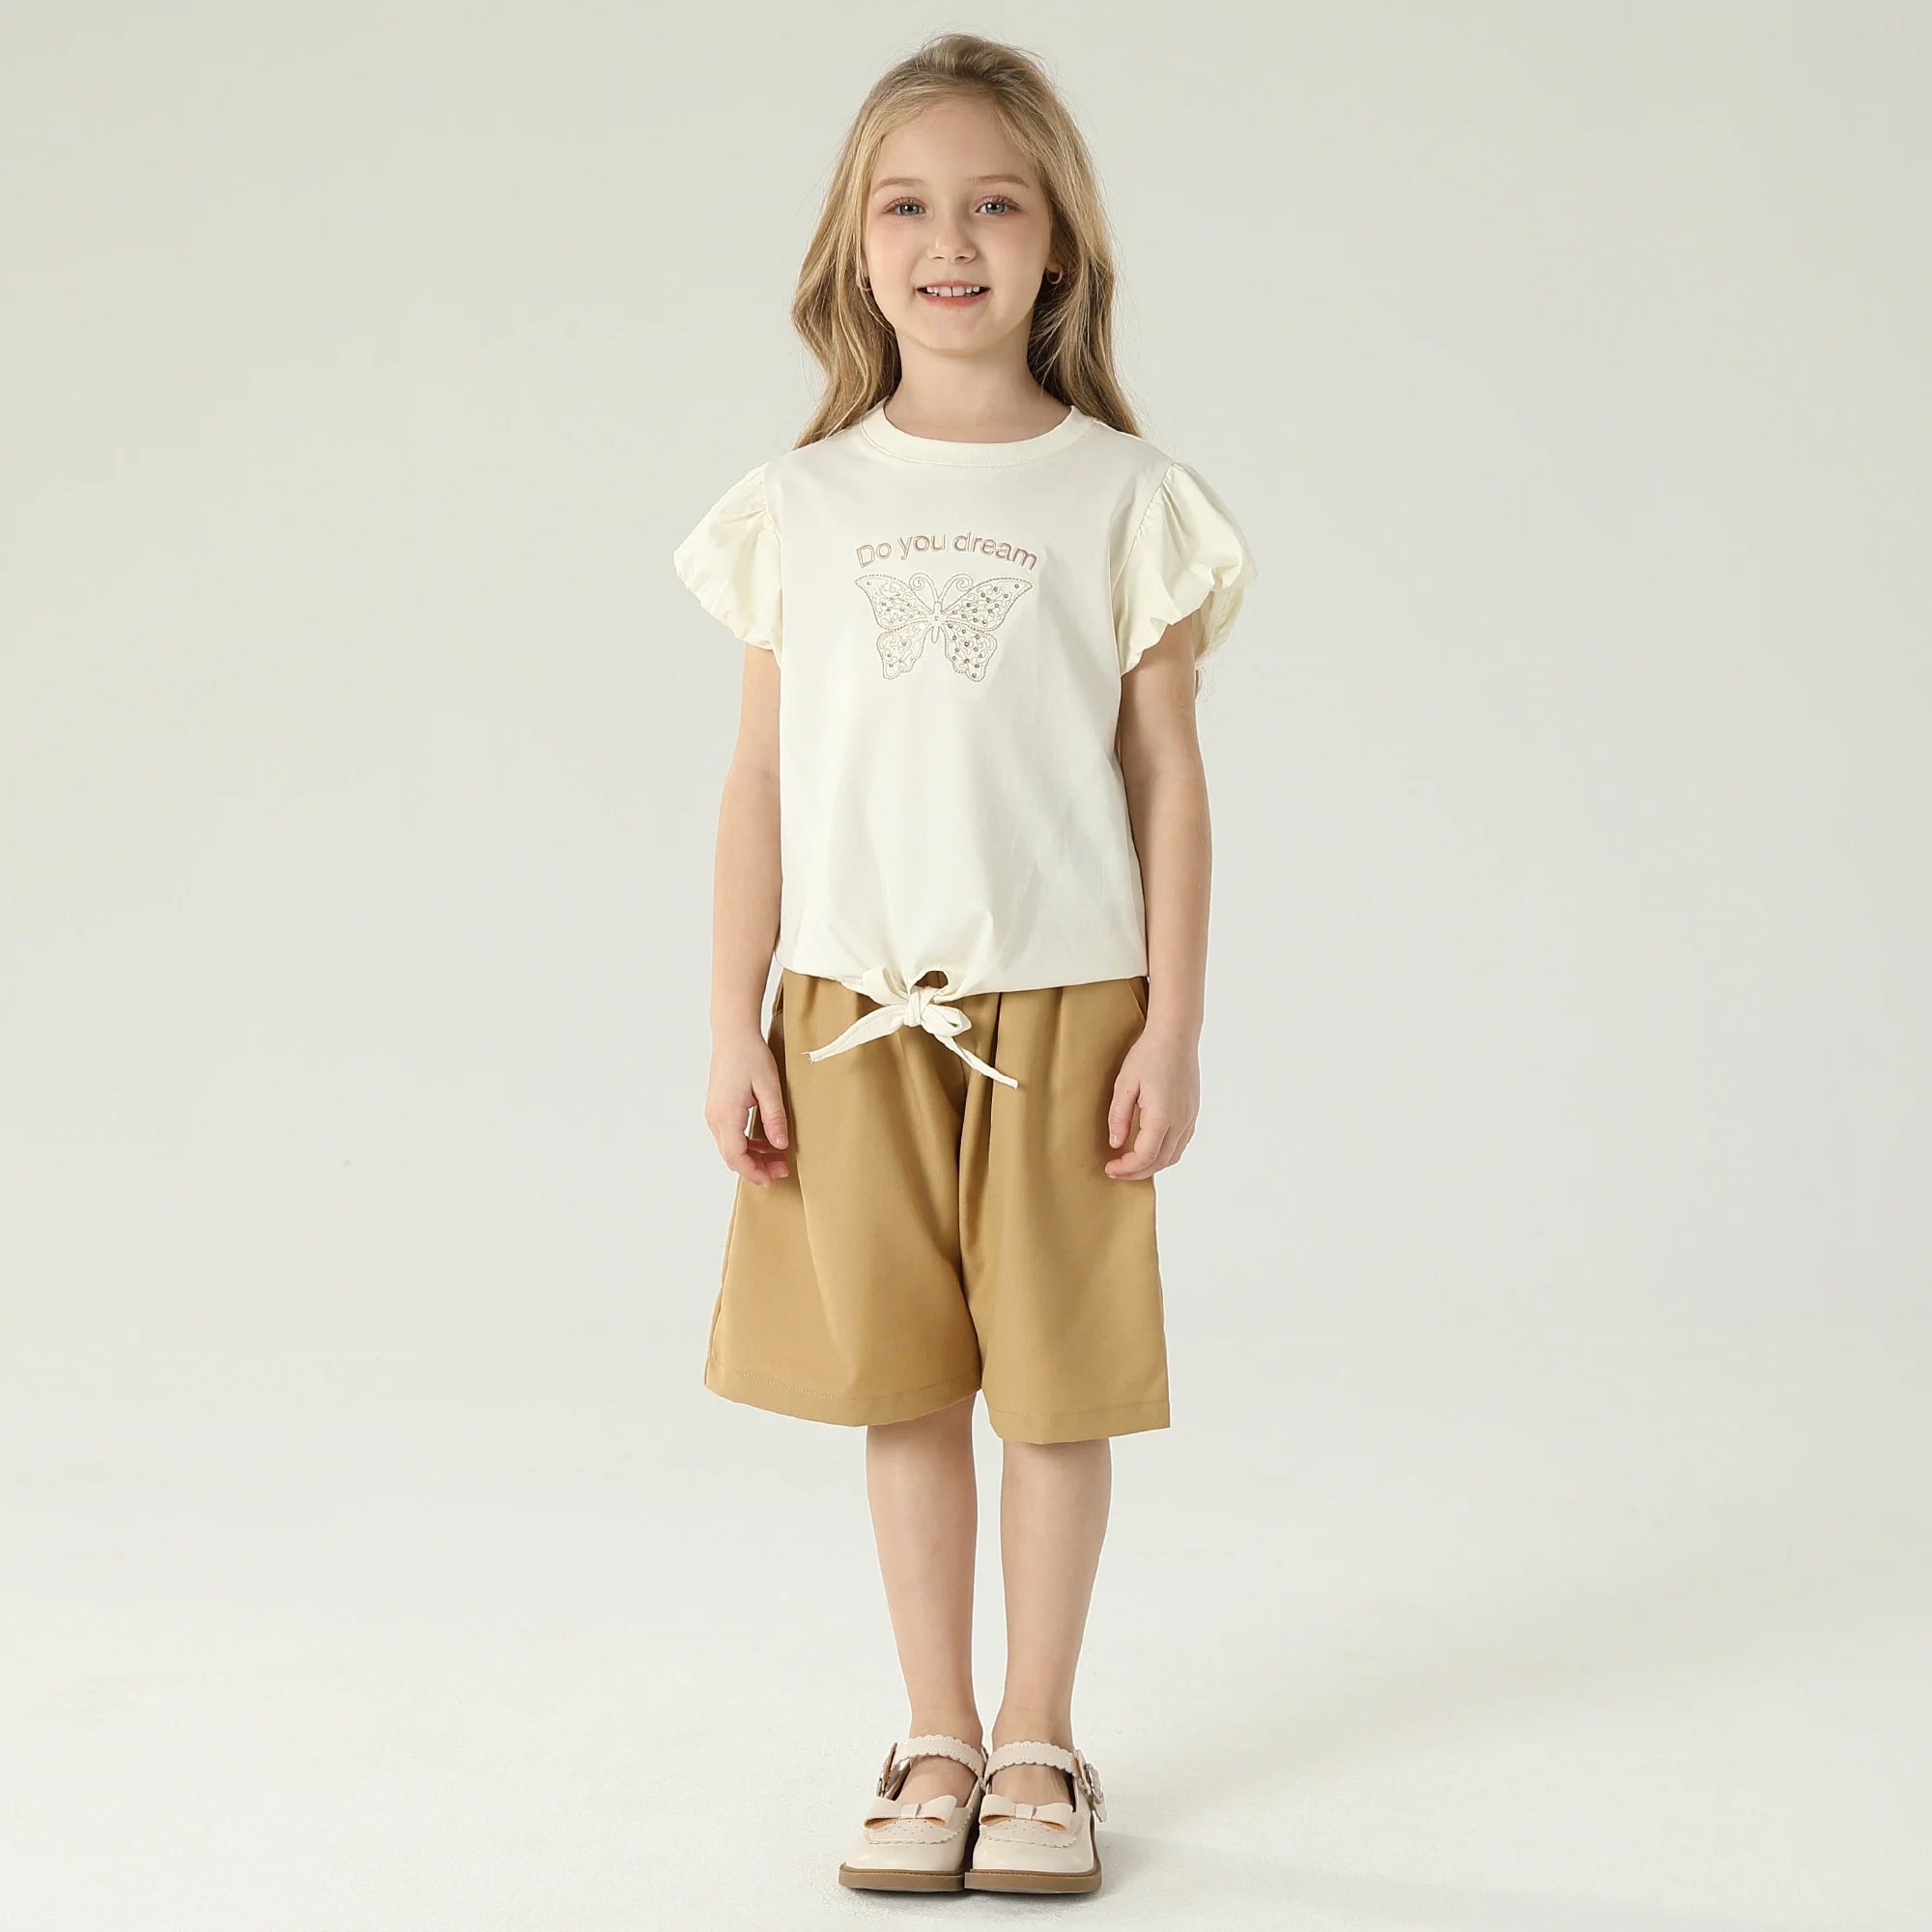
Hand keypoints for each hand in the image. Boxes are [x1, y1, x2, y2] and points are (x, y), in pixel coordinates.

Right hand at [705, 1032, 790, 1185]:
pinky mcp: (718, 1108)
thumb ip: (774, 1118)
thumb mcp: (769, 1086)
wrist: (733, 1034)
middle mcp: (715, 1118)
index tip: (772, 1179)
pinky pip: (730, 1135)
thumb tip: (780, 1145)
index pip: (736, 1156)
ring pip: (730, 1147)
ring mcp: (714, 1113)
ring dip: (752, 1156)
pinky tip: (764, 1142)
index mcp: (726, 1115)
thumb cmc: (750, 1055)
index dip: (753, 1172)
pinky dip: (746, 1144)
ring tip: (777, 1158)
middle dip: (756, 1168)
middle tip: (781, 1170)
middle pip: (732, 1156)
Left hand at [1105, 1022, 1198, 1177]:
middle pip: (1160, 1161)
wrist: (1176, 1035)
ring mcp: (1190, 1117)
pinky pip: (1181, 1143)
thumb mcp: (1125, 1084)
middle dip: (1137, 1172)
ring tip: (1131, 1163)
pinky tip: (1150, 1148)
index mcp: (1162, 1116)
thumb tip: (1116, 1144)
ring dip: (1152, 1165)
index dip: (1126, 1168)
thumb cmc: (1148, 1054)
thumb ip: (1119, 1116)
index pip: (1145, 1156)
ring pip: (1174, 1156)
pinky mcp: (1193, 1112)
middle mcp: (1180, 1121)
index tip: (1110, 1167)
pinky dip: (1165, 1153)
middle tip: (1116, 1171)